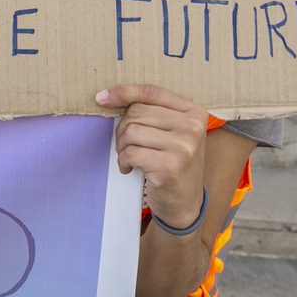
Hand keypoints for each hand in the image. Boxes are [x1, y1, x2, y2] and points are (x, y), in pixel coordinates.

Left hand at [96, 84, 207, 229]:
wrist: (185, 203)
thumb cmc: (173, 163)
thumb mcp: (172, 133)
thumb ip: (151, 112)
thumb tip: (106, 97)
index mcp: (194, 112)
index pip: (151, 92)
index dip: (123, 92)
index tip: (102, 98)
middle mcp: (192, 127)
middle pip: (137, 112)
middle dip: (123, 129)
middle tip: (127, 146)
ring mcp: (183, 146)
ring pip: (131, 132)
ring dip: (122, 147)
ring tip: (130, 158)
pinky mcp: (170, 166)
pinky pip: (130, 153)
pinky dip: (123, 161)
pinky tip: (131, 168)